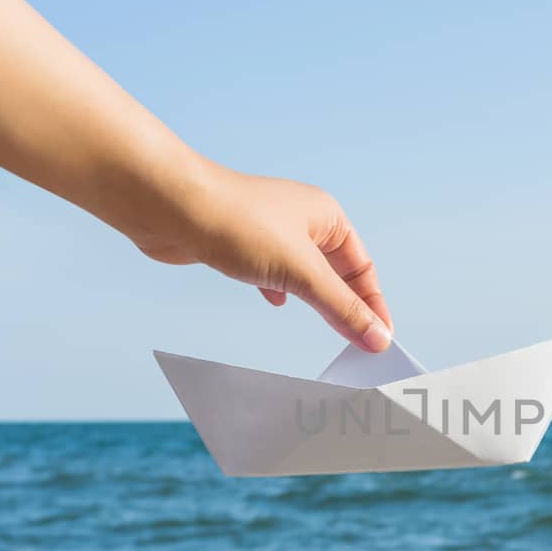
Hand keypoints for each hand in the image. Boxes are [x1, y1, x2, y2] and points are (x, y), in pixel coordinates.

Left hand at [127, 160, 393, 352]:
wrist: (170, 206)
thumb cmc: (237, 224)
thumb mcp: (301, 273)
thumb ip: (341, 308)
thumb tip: (377, 337)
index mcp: (326, 216)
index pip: (362, 268)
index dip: (373, 304)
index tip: (381, 338)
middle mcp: (302, 220)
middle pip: (336, 272)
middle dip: (345, 305)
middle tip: (358, 344)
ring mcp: (270, 232)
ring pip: (303, 274)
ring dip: (314, 300)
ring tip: (327, 330)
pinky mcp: (241, 244)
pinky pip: (272, 272)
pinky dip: (280, 289)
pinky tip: (276, 302)